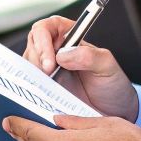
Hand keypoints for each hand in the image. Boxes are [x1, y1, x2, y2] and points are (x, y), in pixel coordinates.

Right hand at [23, 15, 138, 120]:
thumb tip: (62, 55)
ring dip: (34, 76)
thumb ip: (89, 56)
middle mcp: (54, 51)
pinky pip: (28, 85)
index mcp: (68, 37)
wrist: (113, 112)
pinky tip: (41, 96)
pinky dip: (31, 89)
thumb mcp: (107, 67)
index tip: (50, 61)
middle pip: (32, 46)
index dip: (43, 41)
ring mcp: (46, 70)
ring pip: (26, 66)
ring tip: (48, 88)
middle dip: (37, 60)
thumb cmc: (112, 85)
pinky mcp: (42, 89)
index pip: (45, 28)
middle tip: (49, 76)